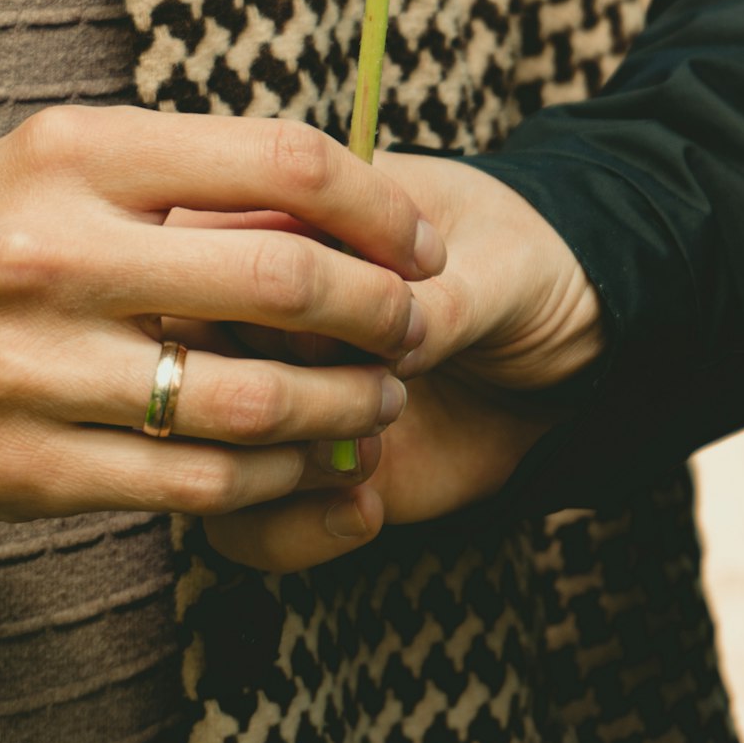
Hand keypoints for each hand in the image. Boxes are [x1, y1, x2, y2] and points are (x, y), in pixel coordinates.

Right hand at [0, 108, 445, 520]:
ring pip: (252, 400)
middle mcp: (57, 252)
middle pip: (284, 279)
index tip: (416, 238)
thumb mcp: (55, 164)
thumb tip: (329, 195)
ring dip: (345, 404)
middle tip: (415, 322)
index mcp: (76, 152)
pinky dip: (278, 475)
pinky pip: (195, 482)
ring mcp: (39, 367)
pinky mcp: (29, 467)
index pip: (280, 158)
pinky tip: (308, 460)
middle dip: (383, 308)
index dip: (377, 202)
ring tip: (379, 396)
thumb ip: (180, 170)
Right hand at [204, 151, 599, 568]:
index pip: (217, 245)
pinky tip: (367, 510)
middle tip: (384, 390)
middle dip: (287, 385)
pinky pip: (233, 526)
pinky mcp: (275, 469)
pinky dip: (292, 532)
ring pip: (196, 445)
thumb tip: (393, 347)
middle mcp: (244, 301)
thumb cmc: (515, 268)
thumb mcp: (501, 263)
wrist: (554, 352)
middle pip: (189, 351)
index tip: (390, 319)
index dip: (292, 298)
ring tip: (374, 452)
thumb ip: (443, 298)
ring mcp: (252, 386)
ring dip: (284, 465)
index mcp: (280, 211)